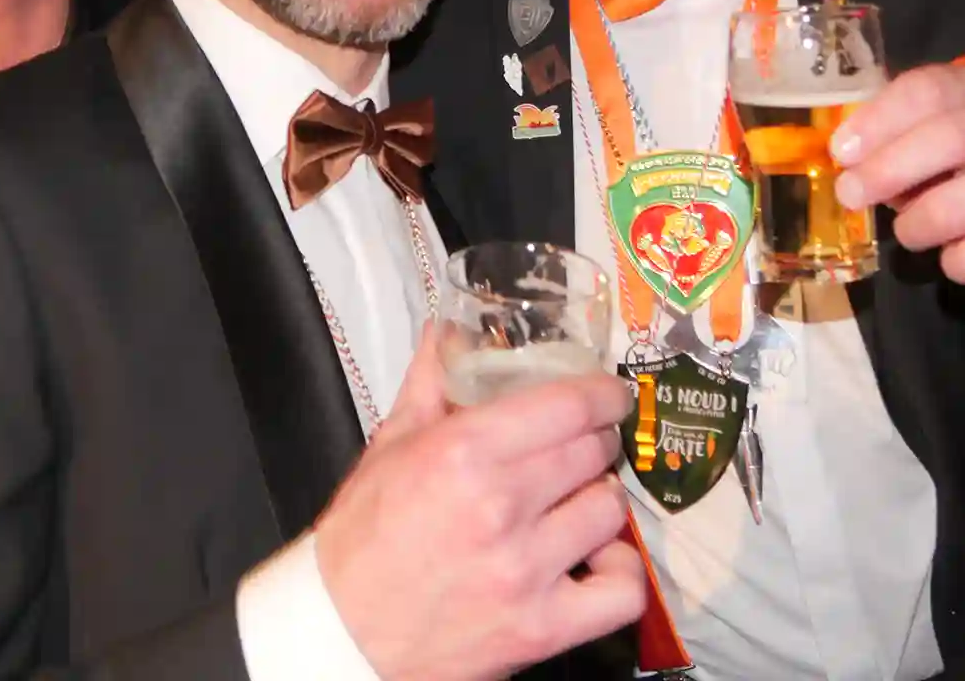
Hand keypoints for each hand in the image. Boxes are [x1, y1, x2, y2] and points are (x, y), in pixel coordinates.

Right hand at [315, 326, 645, 680]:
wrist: (343, 633)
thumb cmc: (364, 539)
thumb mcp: (389, 446)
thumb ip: (429, 383)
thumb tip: (449, 331)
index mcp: (463, 452)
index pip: (567, 406)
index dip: (601, 395)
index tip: (608, 395)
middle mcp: (499, 506)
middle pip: (593, 452)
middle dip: (595, 443)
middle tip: (581, 448)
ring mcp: (524, 570)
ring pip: (609, 511)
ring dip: (600, 500)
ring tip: (578, 503)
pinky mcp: (541, 627)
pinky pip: (621, 591)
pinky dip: (621, 572)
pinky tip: (597, 560)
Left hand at [832, 65, 964, 321]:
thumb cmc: (947, 170)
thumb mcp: (915, 140)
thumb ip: (880, 138)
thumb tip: (840, 155)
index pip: (928, 89)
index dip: (880, 119)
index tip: (841, 150)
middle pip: (953, 137)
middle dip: (890, 168)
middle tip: (849, 194)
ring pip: (961, 205)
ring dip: (915, 225)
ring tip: (907, 230)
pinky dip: (950, 262)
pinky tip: (952, 252)